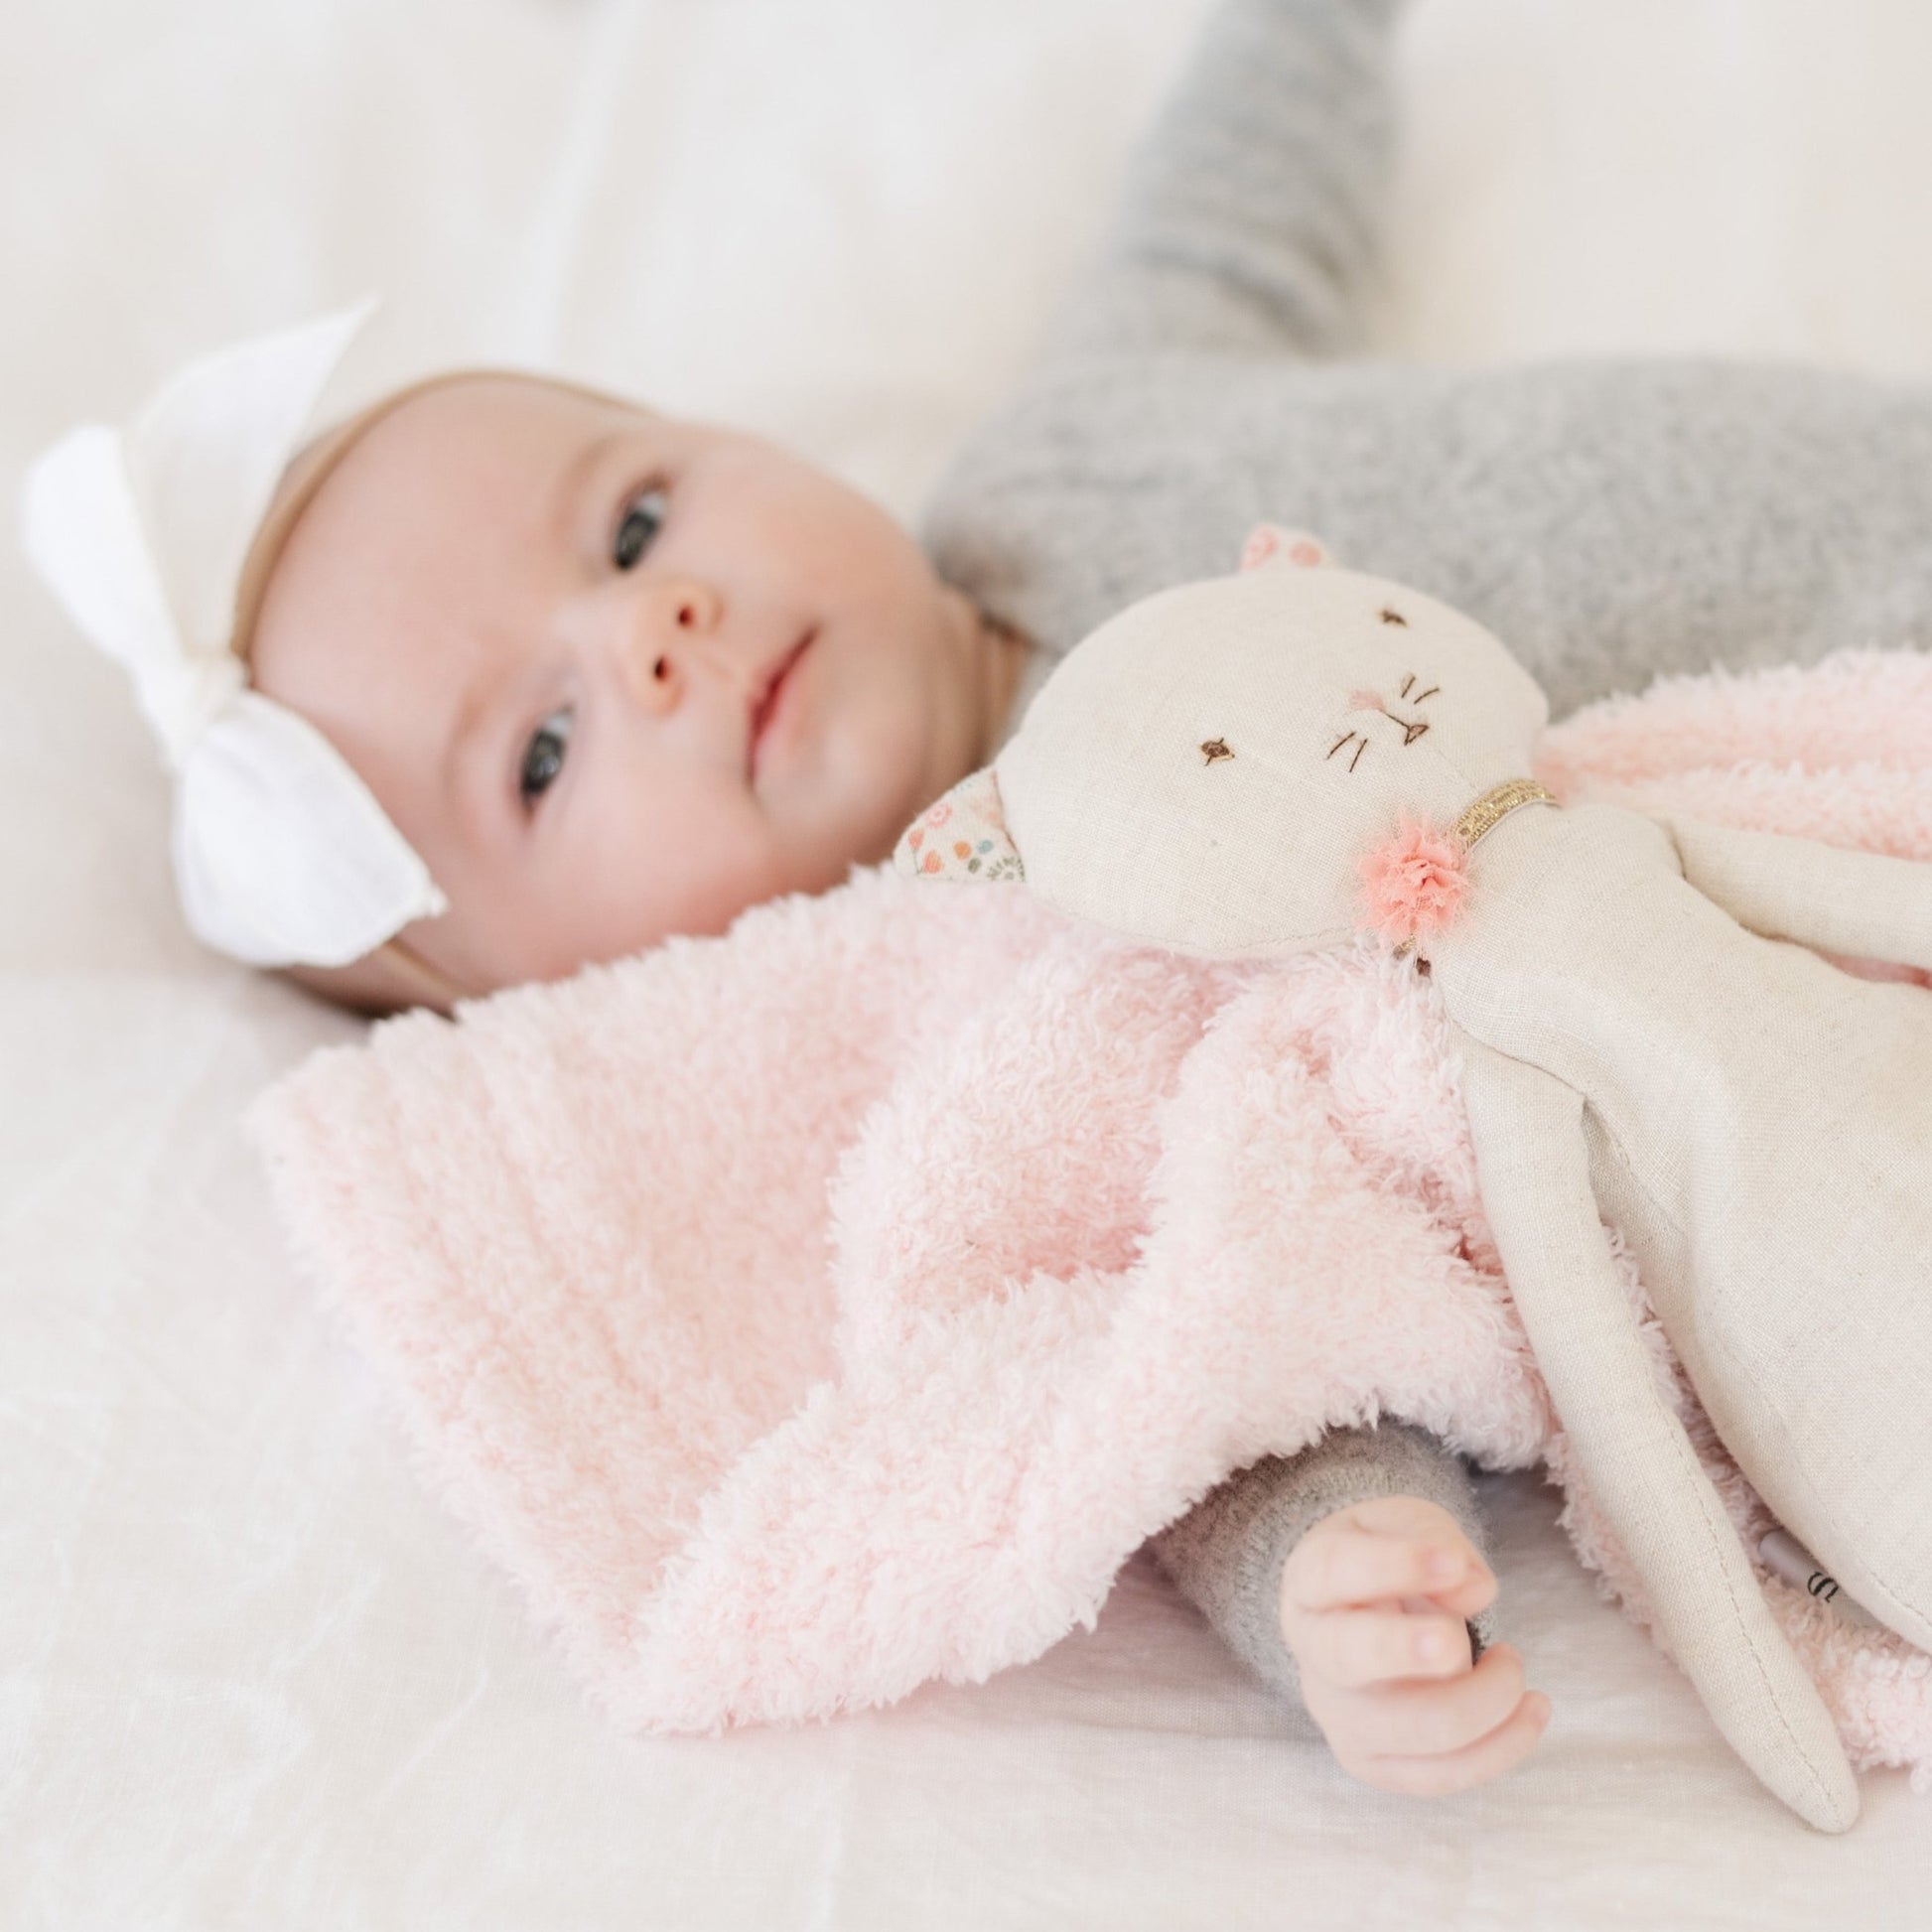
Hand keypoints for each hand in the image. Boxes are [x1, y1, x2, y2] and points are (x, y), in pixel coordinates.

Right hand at [1279, 1493, 1550, 1795]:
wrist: (1362, 1616)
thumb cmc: (1388, 1562)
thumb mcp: (1407, 1526)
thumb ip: (1436, 1542)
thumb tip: (1475, 1592)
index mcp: (1309, 1581)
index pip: (1333, 1571)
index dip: (1391, 1565)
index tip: (1451, 1562)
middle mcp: (1312, 1653)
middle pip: (1347, 1657)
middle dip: (1404, 1650)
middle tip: (1456, 1641)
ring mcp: (1340, 1715)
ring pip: (1410, 1728)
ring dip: (1481, 1700)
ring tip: (1513, 1662)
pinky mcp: (1375, 1763)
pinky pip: (1438, 1776)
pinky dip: (1497, 1749)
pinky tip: (1531, 1712)